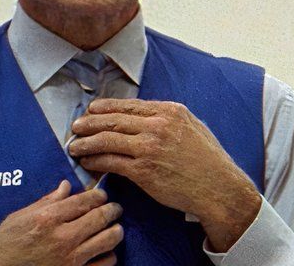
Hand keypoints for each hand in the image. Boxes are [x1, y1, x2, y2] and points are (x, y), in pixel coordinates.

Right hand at [0, 180, 121, 265]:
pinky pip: (105, 263)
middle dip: (113, 210)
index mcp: (48, 218)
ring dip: (115, 231)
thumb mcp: (20, 217)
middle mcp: (62, 237)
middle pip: (102, 217)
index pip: (86, 200)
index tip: (102, 196)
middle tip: (115, 209)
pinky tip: (104, 252)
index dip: (100, 196)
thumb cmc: (6, 244)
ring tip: (114, 228)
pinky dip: (109, 255)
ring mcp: (70, 259)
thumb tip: (67, 185)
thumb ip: (47, 201)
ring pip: (109, 239)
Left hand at [69, 98, 262, 251]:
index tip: (92, 110)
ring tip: (75, 145)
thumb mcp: (193, 128)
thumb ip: (168, 120)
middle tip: (76, 126)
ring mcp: (149, 147)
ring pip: (107, 140)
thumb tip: (145, 118)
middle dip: (90, 122)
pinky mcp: (143, 170)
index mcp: (171, 111)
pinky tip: (88, 162)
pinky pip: (111, 162)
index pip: (129, 105)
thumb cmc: (208, 161)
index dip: (106, 107)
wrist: (218, 188)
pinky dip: (95, 161)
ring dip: (87, 142)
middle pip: (113, 120)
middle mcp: (158, 125)